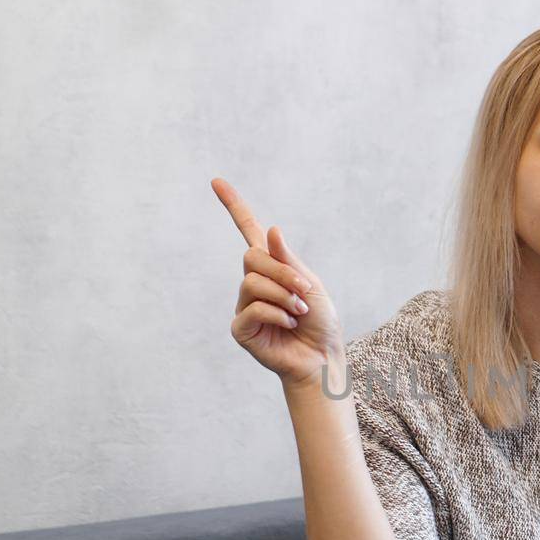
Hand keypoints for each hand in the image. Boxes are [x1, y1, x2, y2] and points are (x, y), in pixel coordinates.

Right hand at [213, 177, 342, 386]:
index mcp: (272, 267)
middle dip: (283, 273)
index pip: (249, 230)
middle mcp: (253, 283)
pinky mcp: (241, 328)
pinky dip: (278, 314)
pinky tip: (288, 324)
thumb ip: (289, 261)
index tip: (217, 181)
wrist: (321, 357)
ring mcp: (244, 305)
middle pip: (252, 257)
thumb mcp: (311, 284)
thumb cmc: (320, 322)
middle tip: (305, 292)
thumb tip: (273, 230)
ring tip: (299, 311)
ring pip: (253, 283)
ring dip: (284, 296)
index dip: (234, 206)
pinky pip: (254, 308)